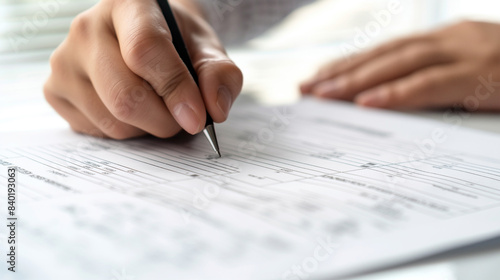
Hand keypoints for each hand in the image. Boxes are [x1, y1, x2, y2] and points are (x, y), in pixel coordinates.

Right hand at [44, 0, 242, 138]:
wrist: (144, 37)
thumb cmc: (177, 41)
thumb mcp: (207, 49)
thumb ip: (220, 74)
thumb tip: (214, 109)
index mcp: (128, 5)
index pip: (145, 50)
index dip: (175, 89)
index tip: (197, 118)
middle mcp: (87, 29)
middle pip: (126, 96)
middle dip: (165, 120)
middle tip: (183, 118)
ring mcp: (65, 61)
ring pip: (113, 121)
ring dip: (147, 128)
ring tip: (156, 107)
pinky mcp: (55, 90)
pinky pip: (96, 131)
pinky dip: (125, 132)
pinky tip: (131, 110)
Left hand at [300, 21, 499, 110]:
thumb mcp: (472, 68)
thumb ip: (437, 78)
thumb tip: (393, 97)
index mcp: (445, 38)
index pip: (385, 51)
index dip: (349, 63)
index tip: (317, 77)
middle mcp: (449, 39)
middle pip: (382, 55)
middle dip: (340, 72)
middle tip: (305, 89)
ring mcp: (466, 54)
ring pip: (398, 65)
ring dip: (357, 80)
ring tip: (322, 96)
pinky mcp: (481, 75)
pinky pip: (430, 84)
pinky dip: (396, 93)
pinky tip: (367, 103)